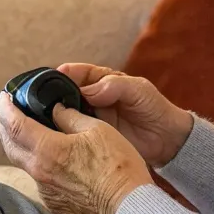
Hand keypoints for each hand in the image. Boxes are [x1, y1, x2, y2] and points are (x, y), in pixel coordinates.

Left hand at [0, 94, 152, 213]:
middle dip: (6, 125)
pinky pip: (38, 178)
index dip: (5, 108)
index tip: (5, 96)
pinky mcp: (53, 202)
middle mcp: (39, 172)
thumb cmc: (118, 166)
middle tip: (12, 111)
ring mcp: (45, 190)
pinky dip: (38, 163)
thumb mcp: (97, 129)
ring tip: (30, 131)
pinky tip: (52, 157)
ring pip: (22, 162)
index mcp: (48, 150)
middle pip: (9, 145)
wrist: (128, 205)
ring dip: (21, 145)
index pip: (13, 125)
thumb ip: (71, 116)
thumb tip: (56, 110)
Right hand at [56, 64, 194, 166]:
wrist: (166, 140)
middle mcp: (91, 98)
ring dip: (56, 115)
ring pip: (66, 113)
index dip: (65, 74)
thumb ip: (114, 86)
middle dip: (54, 96)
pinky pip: (73, 132)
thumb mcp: (138, 90)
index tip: (55, 76)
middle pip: (65, 93)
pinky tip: (58, 134)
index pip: (77, 73)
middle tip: (46, 101)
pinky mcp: (91, 137)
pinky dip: (65, 133)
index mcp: (101, 80)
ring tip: (48, 118)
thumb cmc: (154, 108)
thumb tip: (87, 90)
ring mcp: (90, 118)